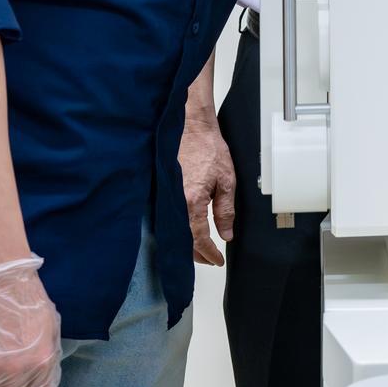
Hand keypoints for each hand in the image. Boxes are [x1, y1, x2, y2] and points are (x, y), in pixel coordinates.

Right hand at [178, 112, 235, 264]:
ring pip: (173, 231)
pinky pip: (167, 218)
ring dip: (185, 244)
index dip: (209, 253)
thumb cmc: (208, 147)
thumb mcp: (227, 180)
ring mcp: (165, 197)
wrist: (191, 127)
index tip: (218, 260)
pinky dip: (176, 229)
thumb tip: (227, 234)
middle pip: (182, 240)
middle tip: (209, 259)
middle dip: (196, 254)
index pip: (199, 238)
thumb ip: (226, 211)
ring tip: (199, 249)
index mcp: (192, 201)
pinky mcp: (161, 191)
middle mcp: (175, 202)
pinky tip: (185, 232)